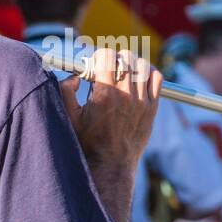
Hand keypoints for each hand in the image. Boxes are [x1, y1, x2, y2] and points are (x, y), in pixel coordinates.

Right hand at [60, 48, 161, 171]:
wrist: (110, 165)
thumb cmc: (86, 142)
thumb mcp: (69, 117)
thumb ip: (65, 91)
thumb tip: (74, 76)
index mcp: (105, 94)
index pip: (106, 56)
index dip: (97, 57)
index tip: (92, 67)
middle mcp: (127, 94)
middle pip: (125, 57)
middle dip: (113, 59)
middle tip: (105, 71)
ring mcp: (143, 101)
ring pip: (142, 64)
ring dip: (130, 65)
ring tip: (121, 75)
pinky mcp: (152, 108)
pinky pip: (157, 78)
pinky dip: (148, 73)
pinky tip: (137, 80)